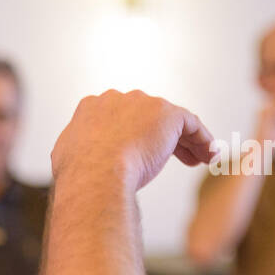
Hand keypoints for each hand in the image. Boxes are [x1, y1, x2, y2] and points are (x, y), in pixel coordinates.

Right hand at [50, 90, 214, 192]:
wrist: (95, 175)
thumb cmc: (78, 174)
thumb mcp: (66, 156)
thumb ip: (76, 149)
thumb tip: (77, 158)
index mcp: (92, 107)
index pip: (119, 116)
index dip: (133, 135)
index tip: (141, 153)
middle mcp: (118, 99)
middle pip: (147, 115)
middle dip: (160, 137)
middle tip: (174, 158)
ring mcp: (144, 104)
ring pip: (171, 121)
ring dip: (186, 141)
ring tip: (197, 159)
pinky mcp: (168, 115)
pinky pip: (191, 124)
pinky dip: (202, 139)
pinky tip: (209, 155)